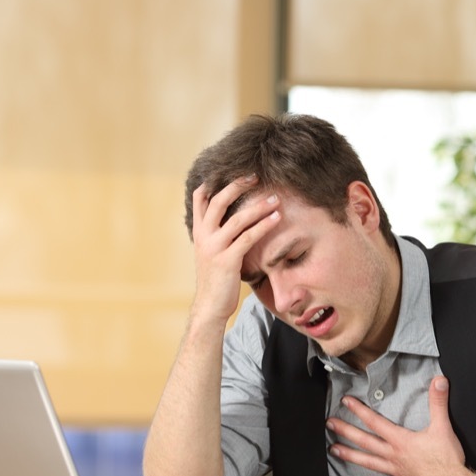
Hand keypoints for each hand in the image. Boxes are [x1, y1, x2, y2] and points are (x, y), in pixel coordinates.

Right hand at [190, 176, 280, 324]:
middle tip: (256, 176)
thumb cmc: (216, 278)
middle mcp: (204, 236)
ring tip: (275, 199)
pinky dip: (263, 226)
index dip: (214, 181)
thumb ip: (218, 233)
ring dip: (258, 206)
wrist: (210, 305)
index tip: (233, 170)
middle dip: (237, 185)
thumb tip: (234, 216)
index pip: (200, 197)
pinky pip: (247, 238)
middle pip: (218, 200)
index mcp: (199, 231)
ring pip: (236, 218)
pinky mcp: (227, 260)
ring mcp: (214, 247)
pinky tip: (276, 219)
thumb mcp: (211, 251)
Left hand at [326, 376, 467, 475]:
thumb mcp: (443, 427)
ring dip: (350, 455)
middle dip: (346, 431)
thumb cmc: (447, 459)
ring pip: (369, 462)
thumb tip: (439, 380)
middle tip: (329, 425)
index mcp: (401, 440)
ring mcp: (397, 471)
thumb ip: (438, 403)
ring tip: (334, 451)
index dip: (359, 410)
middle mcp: (394, 455)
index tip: (346, 402)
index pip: (375, 421)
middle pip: (365, 441)